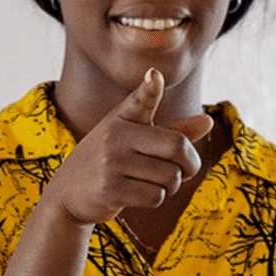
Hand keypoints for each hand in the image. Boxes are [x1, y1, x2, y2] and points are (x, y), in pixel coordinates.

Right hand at [42, 68, 214, 228]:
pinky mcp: (110, 189)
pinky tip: (138, 195)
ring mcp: (111, 163)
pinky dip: (155, 199)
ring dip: (170, 186)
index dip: (151, 88)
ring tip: (151, 183)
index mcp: (122, 119)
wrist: (67, 192)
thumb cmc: (110, 161)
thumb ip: (173, 131)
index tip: (155, 76)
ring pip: (170, 177)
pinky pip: (155, 196)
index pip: (141, 101)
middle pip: (178, 147)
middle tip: (183, 171)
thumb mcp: (135, 140)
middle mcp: (116, 137)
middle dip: (189, 165)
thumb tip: (208, 121)